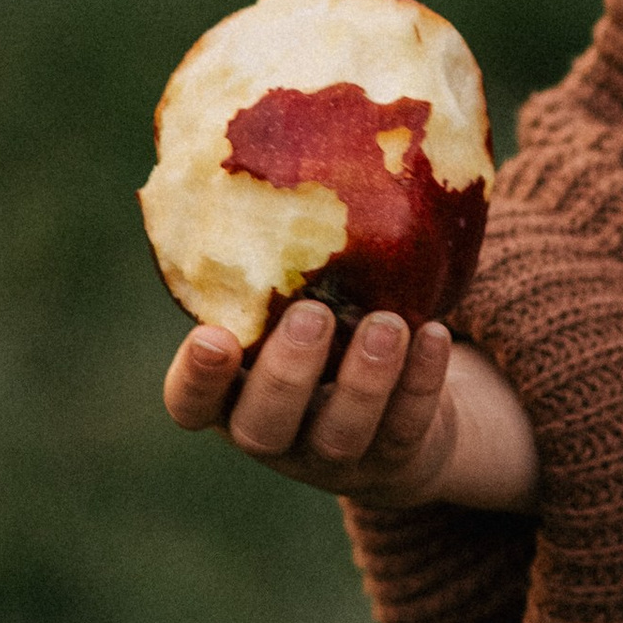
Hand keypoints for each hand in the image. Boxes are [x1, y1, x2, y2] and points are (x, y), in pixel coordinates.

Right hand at [162, 300, 539, 514]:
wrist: (394, 418)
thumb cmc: (325, 341)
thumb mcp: (289, 313)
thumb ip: (278, 275)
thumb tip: (288, 164)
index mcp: (231, 397)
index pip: (190, 403)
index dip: (196, 378)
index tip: (213, 335)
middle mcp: (274, 434)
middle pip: (264, 426)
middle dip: (288, 371)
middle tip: (312, 313)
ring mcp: (332, 455)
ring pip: (341, 434)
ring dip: (365, 378)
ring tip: (387, 323)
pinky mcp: (393, 458)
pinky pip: (406, 428)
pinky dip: (421, 382)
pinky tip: (432, 334)